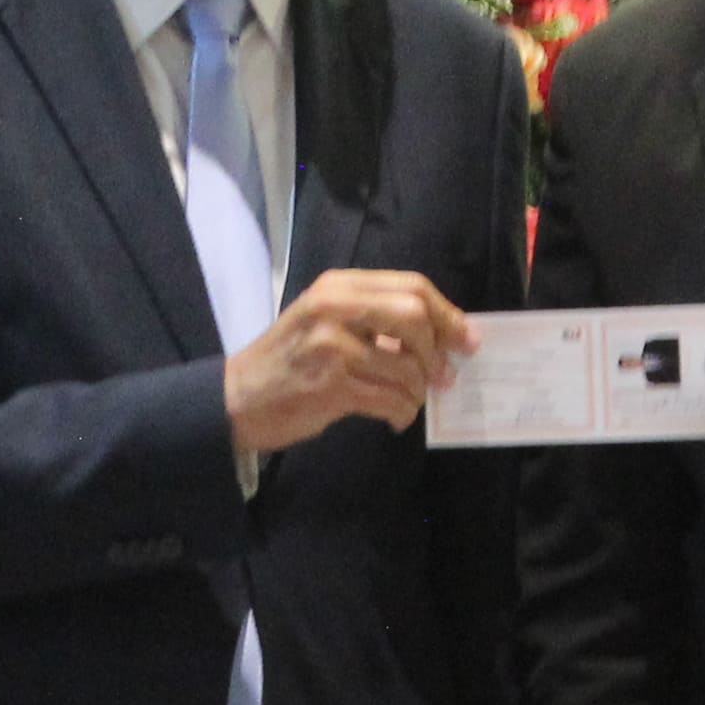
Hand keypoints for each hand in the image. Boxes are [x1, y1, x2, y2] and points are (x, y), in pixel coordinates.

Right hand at [226, 270, 469, 457]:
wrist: (237, 398)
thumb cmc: (289, 362)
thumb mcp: (327, 322)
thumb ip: (376, 320)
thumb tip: (443, 336)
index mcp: (339, 286)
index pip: (412, 287)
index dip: (448, 315)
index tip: (467, 341)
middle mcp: (335, 307)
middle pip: (415, 317)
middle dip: (437, 352)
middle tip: (442, 378)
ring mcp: (332, 347)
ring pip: (407, 366)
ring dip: (418, 392)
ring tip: (407, 402)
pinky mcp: (331, 387)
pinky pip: (390, 399)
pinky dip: (401, 413)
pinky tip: (393, 418)